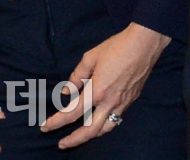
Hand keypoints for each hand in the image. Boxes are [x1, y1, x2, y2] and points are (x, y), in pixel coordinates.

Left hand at [41, 22, 169, 147]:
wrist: (144, 45)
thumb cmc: (116, 48)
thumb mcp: (90, 57)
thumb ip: (76, 76)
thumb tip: (66, 91)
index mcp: (97, 91)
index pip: (72, 113)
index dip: (56, 122)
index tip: (45, 126)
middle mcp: (109, 102)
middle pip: (90, 130)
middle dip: (74, 140)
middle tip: (61, 144)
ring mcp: (122, 104)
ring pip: (105, 129)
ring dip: (90, 136)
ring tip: (79, 138)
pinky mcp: (130, 101)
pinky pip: (115, 120)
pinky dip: (104, 126)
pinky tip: (99, 123)